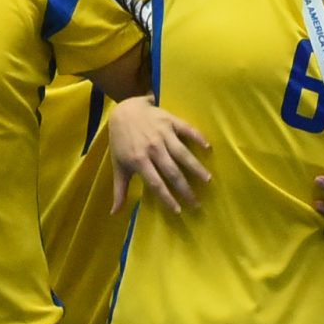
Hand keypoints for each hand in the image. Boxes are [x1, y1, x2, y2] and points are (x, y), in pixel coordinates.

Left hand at [108, 95, 212, 212]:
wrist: (124, 110)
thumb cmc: (121, 141)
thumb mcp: (118, 165)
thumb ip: (119, 190)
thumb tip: (115, 213)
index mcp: (139, 160)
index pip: (156, 183)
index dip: (167, 198)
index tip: (178, 210)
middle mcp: (153, 148)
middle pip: (172, 172)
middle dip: (185, 189)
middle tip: (196, 203)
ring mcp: (163, 134)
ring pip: (182, 153)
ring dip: (196, 167)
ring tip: (208, 179)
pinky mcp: (170, 121)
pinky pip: (187, 130)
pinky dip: (198, 137)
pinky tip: (208, 147)